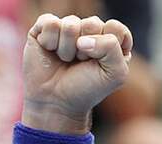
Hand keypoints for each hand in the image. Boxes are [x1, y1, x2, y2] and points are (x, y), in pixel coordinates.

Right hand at [22, 14, 132, 133]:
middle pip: (93, 23)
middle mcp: (90, 31)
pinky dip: (50, 42)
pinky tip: (51, 52)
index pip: (116, 28)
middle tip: (81, 63)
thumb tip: (82, 40)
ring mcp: (67, 27)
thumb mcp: (115, 74)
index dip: (108, 46)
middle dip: (88, 49)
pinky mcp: (45, 26)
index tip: (102, 64)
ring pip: (71, 24)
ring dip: (68, 49)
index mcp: (112, 40)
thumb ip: (112, 48)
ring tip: (66, 60)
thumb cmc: (87, 88)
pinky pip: (50, 23)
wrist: (56, 101)